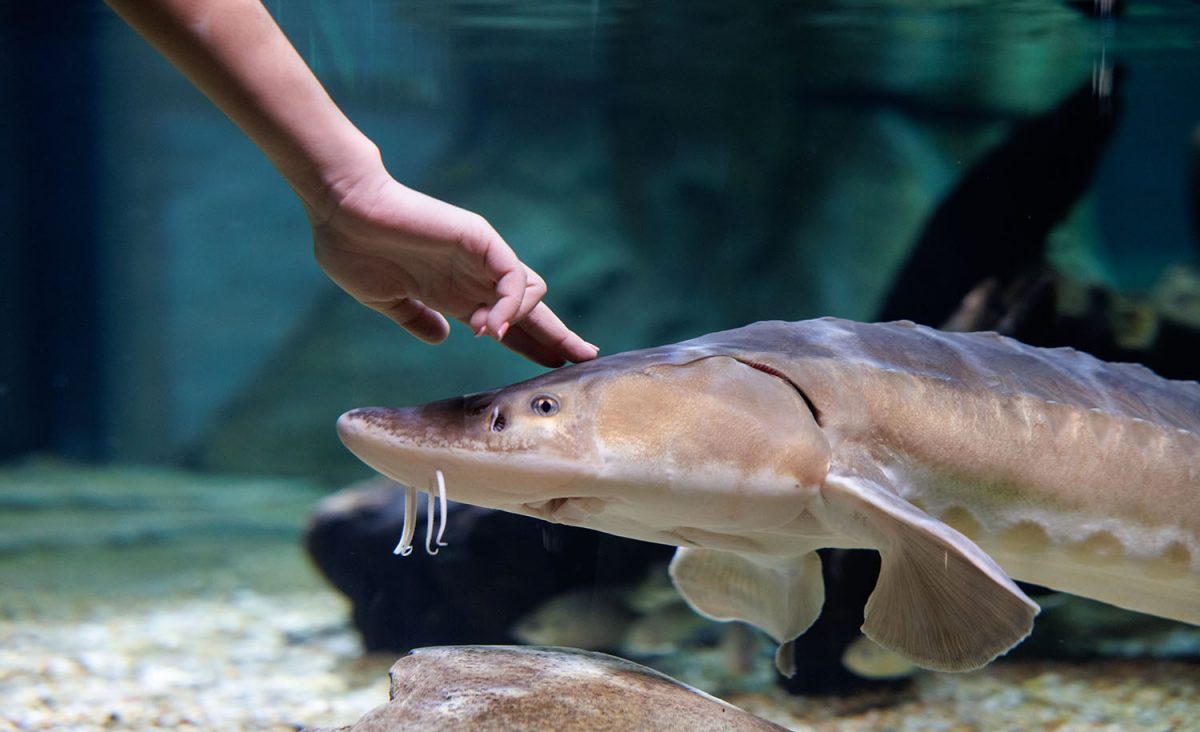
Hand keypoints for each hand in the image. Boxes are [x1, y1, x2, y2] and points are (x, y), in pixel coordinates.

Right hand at [311, 168, 598, 366]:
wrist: (340, 211)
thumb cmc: (353, 249)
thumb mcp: (386, 299)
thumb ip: (416, 318)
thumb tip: (441, 337)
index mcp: (453, 294)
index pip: (505, 325)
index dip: (529, 345)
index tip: (553, 367)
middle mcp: (473, 277)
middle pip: (529, 311)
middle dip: (557, 336)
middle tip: (584, 357)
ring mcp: (479, 258)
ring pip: (530, 293)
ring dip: (522, 324)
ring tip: (493, 335)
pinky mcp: (480, 240)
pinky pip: (512, 278)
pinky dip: (510, 306)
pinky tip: (491, 327)